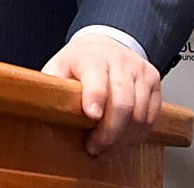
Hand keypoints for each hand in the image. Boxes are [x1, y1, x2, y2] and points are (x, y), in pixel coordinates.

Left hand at [41, 34, 161, 155]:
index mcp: (92, 56)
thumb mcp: (58, 67)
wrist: (105, 43)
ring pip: (140, 114)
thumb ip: (50, 87)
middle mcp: (119, 61)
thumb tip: (39, 107)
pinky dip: (138, 134)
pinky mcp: (154, 81)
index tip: (91, 116)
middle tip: (95, 148)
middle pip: (122, 102)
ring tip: (107, 149)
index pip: (97, 77)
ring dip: (123, 140)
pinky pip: (151, 116)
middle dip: (109, 133)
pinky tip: (123, 140)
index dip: (95, 97)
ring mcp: (139, 71)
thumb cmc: (79, 62)